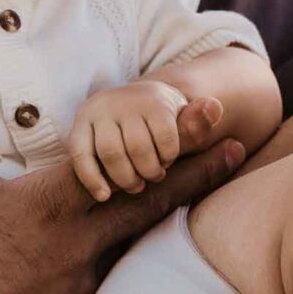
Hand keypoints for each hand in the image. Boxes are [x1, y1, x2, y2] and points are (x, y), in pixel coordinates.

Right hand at [0, 67, 243, 293]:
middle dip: (196, 178)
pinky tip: (124, 267)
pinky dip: (114, 270)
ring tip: (188, 210)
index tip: (217, 128)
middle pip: (150, 207)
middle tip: (239, 153)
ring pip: (127, 253)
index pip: (130, 168)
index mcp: (48, 205)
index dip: (179, 148)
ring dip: (152, 230)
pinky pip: (99, 289)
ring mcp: (72, 291)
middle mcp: (73, 248)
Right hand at [71, 79, 215, 201]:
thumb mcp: (183, 123)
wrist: (130, 106)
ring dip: (124, 178)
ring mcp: (98, 112)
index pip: (167, 138)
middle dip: (148, 171)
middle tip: (153, 178)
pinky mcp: (78, 126)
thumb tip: (214, 106)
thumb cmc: (163, 124)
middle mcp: (123, 99)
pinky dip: (93, 178)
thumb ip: (197, 124)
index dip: (170, 159)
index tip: (169, 162)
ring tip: (135, 186)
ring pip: (111, 153)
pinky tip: (104, 195)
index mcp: (153, 97)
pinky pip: (82, 155)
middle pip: (138, 147)